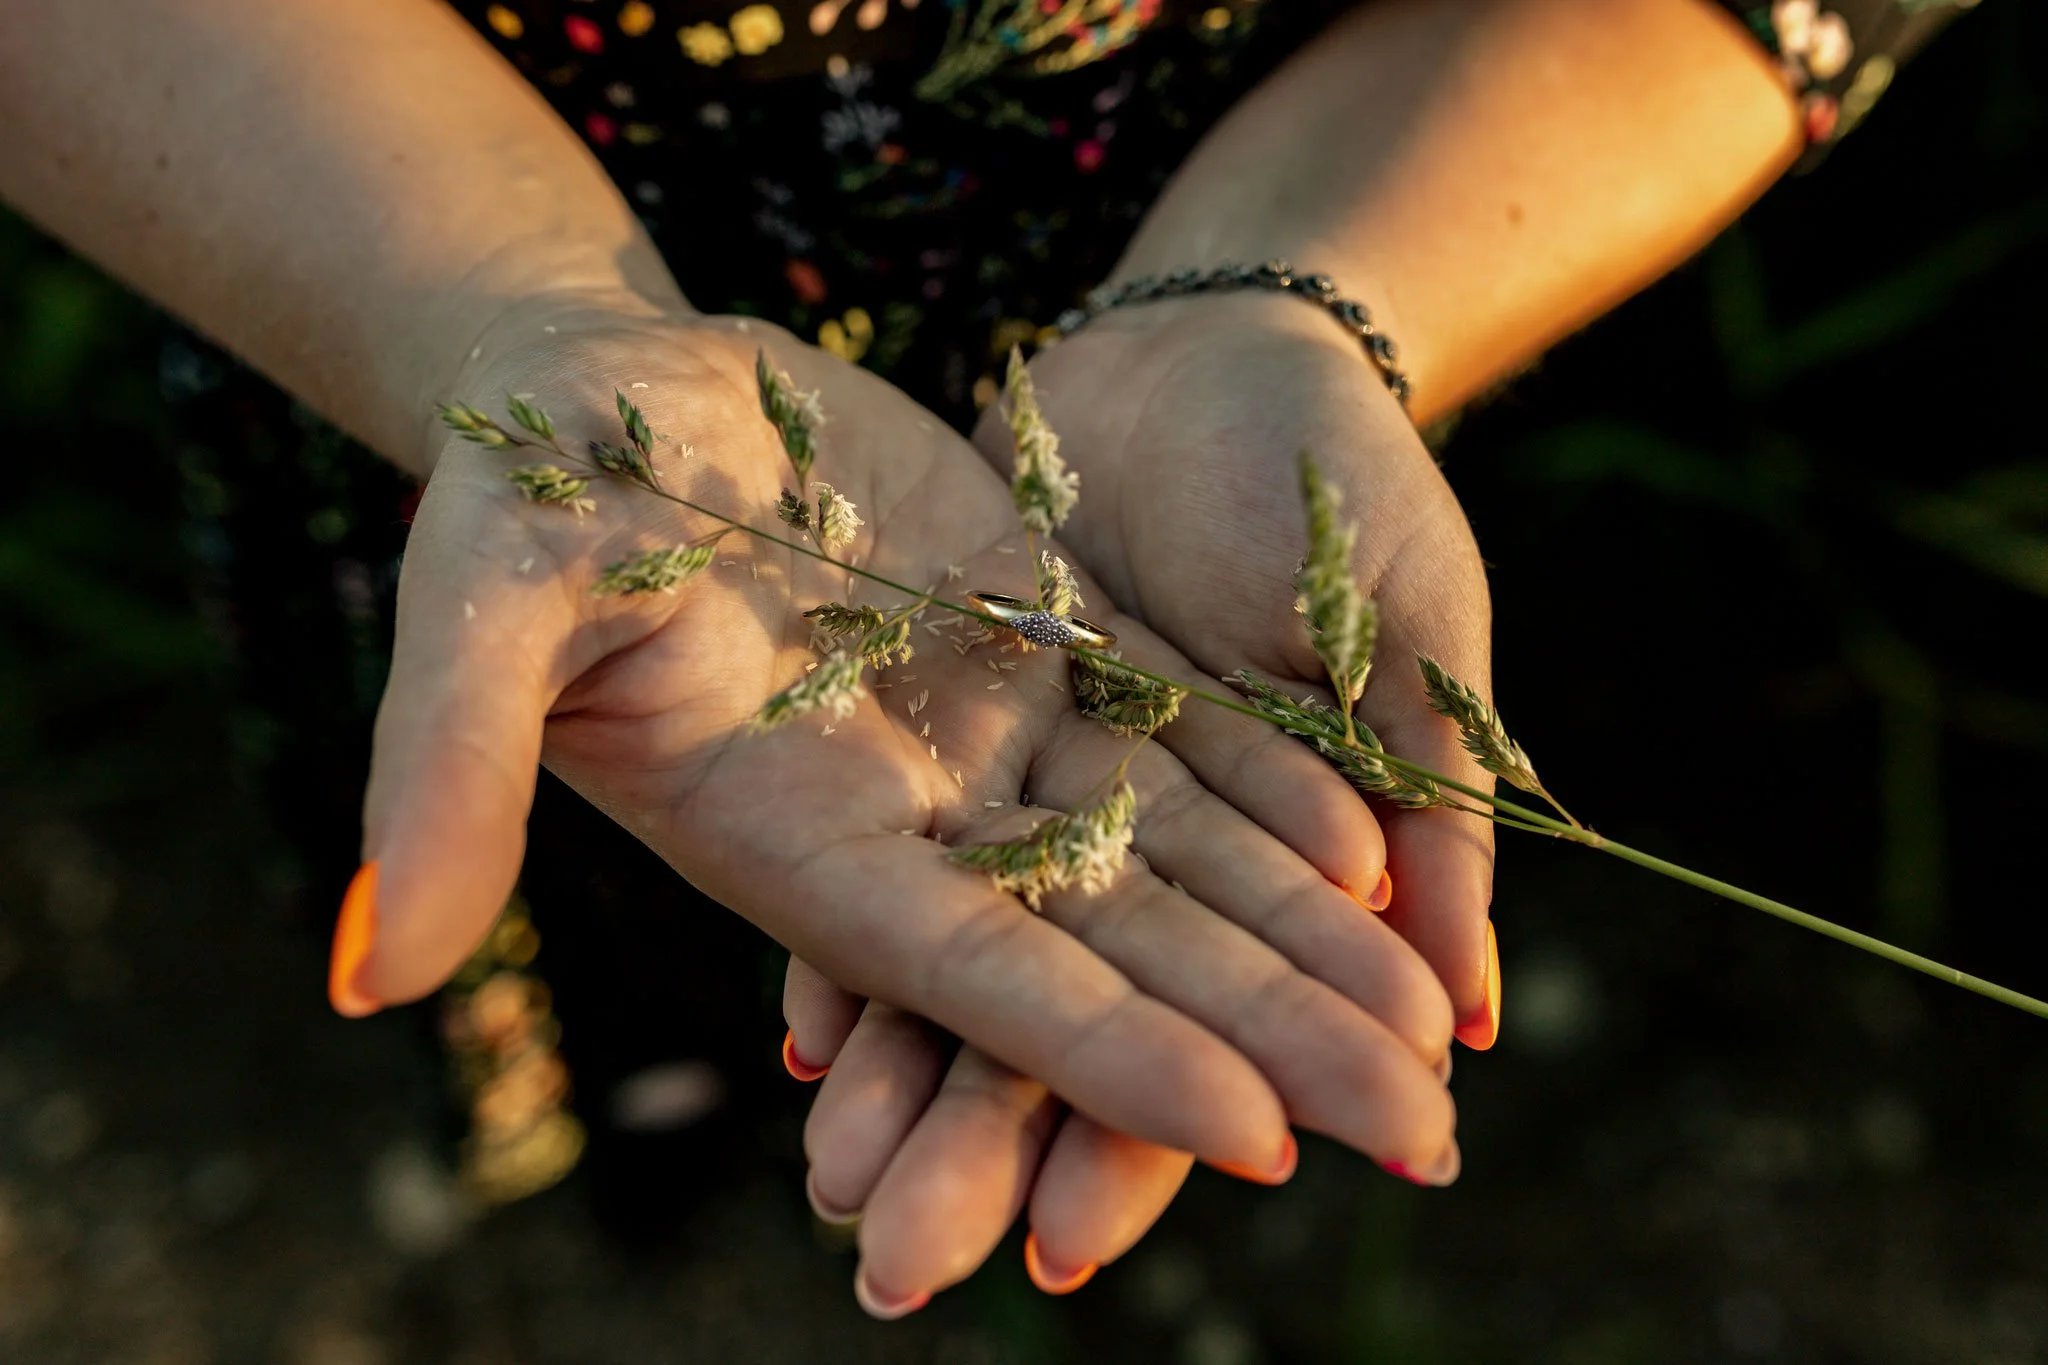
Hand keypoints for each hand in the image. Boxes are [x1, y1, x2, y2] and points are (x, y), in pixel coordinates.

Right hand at [335, 306, 1457, 1250]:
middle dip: (1269, 1044)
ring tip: (1433, 1033)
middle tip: (1426, 1142)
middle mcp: (909, 816)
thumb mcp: (480, 600)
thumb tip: (364, 977)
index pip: (979, 977)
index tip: (1262, 1140)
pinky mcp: (1031, 644)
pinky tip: (1388, 860)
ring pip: (1173, 863)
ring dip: (1304, 945)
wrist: (606, 385)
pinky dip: (1276, 797)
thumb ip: (440, 776)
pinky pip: (1174, 737)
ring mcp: (983, 734)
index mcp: (793, 840)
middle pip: (1119, 953)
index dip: (1115, 1056)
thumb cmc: (529, 485)